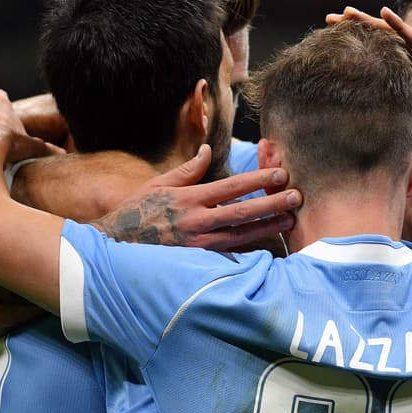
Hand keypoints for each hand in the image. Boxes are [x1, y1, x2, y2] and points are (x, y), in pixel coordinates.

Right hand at [94, 144, 301, 249]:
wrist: (116, 246)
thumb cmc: (137, 211)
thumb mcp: (159, 185)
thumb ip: (187, 170)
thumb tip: (207, 150)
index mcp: (189, 199)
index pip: (231, 187)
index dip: (258, 180)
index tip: (279, 173)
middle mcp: (196, 222)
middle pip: (242, 212)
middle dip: (271, 204)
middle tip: (296, 197)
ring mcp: (199, 245)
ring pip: (241, 236)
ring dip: (267, 227)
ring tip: (289, 220)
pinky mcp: (198, 262)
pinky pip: (229, 256)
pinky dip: (250, 251)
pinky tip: (270, 248)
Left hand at [325, 7, 411, 138]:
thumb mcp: (405, 103)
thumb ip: (388, 96)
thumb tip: (359, 103)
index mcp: (404, 64)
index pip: (375, 48)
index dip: (354, 41)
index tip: (329, 35)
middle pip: (379, 36)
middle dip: (355, 26)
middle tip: (330, 17)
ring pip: (393, 32)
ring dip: (371, 21)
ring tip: (349, 11)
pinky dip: (400, 25)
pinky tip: (385, 14)